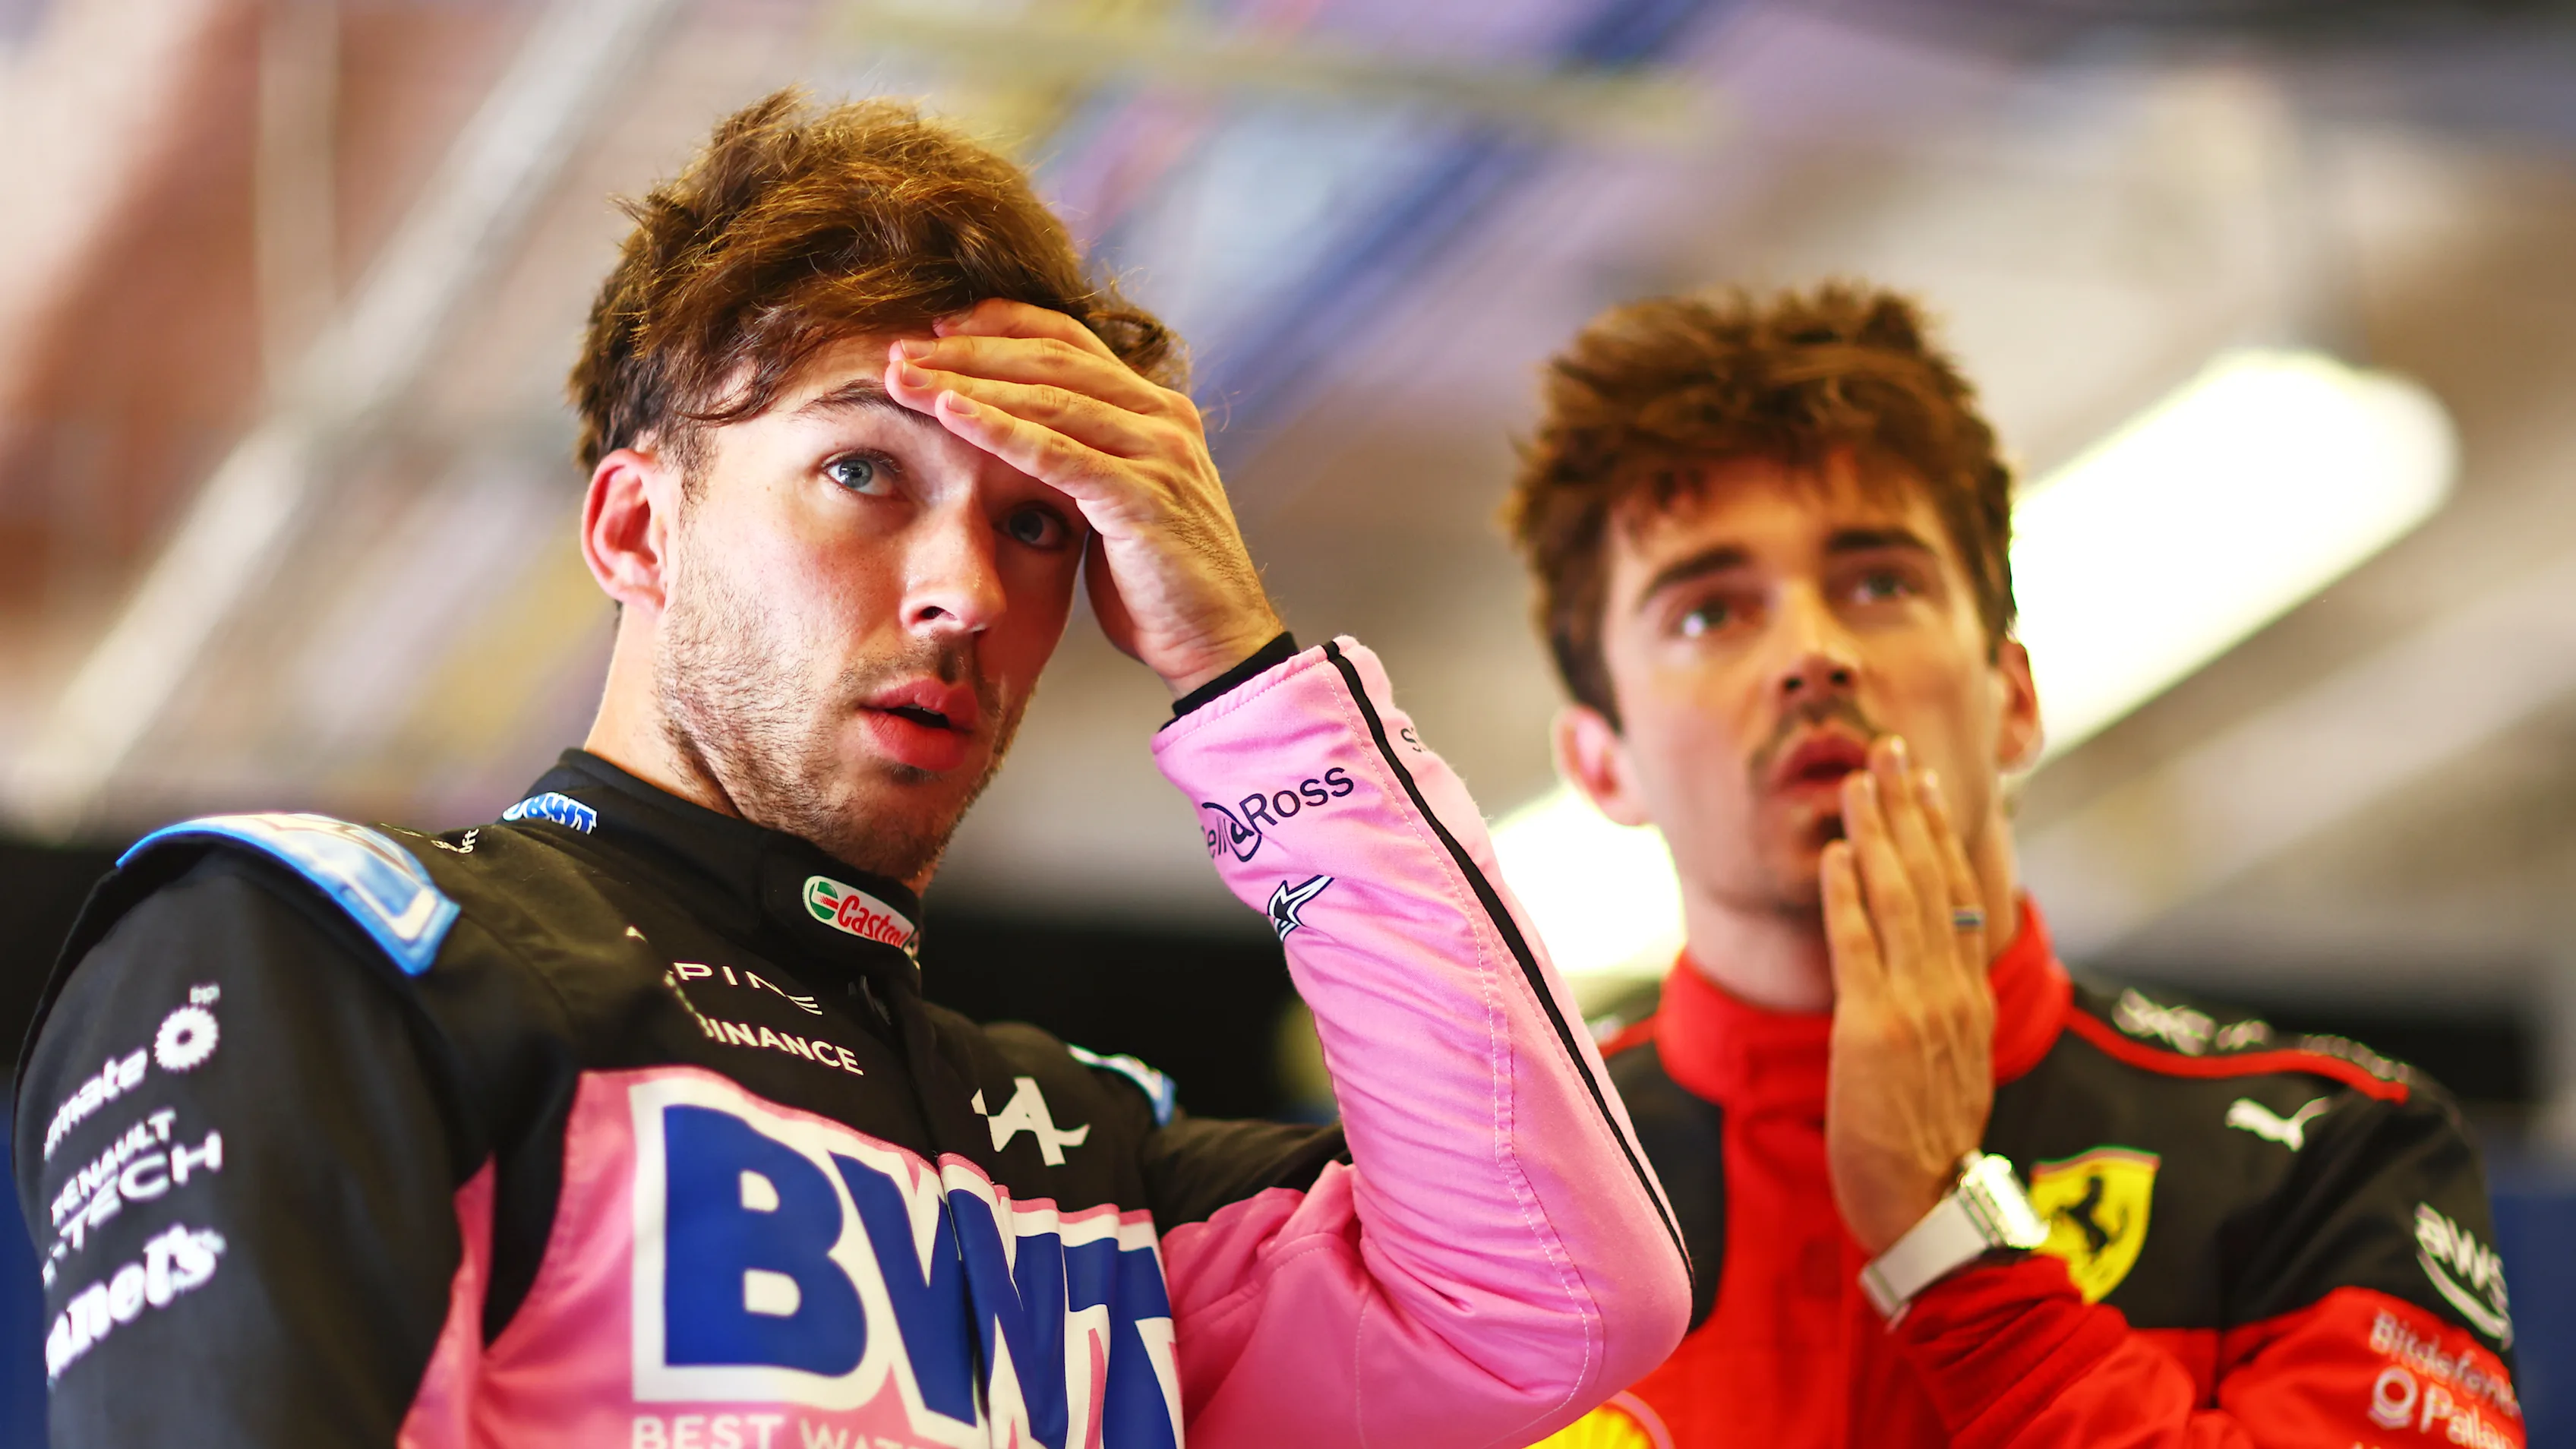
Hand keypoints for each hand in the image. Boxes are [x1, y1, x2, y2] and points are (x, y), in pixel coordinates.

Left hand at [883, 299, 1281, 695]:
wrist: (1217, 643)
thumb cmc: (1159, 583)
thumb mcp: (1118, 502)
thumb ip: (1084, 460)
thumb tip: (1019, 441)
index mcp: (1157, 410)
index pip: (1070, 341)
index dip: (1000, 324)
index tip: (937, 324)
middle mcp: (1163, 417)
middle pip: (1051, 358)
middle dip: (968, 348)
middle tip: (902, 347)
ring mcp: (1158, 453)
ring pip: (1048, 398)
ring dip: (967, 382)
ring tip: (904, 375)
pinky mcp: (1142, 496)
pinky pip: (1056, 453)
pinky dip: (998, 430)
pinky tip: (948, 413)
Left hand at [1821, 736, 1996, 1254]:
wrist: (1929, 1204)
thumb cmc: (1927, 1139)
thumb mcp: (1950, 1060)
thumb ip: (1941, 1004)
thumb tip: (1933, 959)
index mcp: (1969, 993)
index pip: (1958, 892)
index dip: (1939, 832)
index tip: (1922, 782)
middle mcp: (1951, 988)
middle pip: (1932, 879)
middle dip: (1908, 809)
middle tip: (1889, 748)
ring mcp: (1917, 1005)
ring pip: (1899, 899)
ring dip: (1878, 833)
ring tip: (1860, 778)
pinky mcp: (1875, 1029)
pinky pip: (1861, 948)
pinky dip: (1848, 896)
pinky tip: (1837, 852)